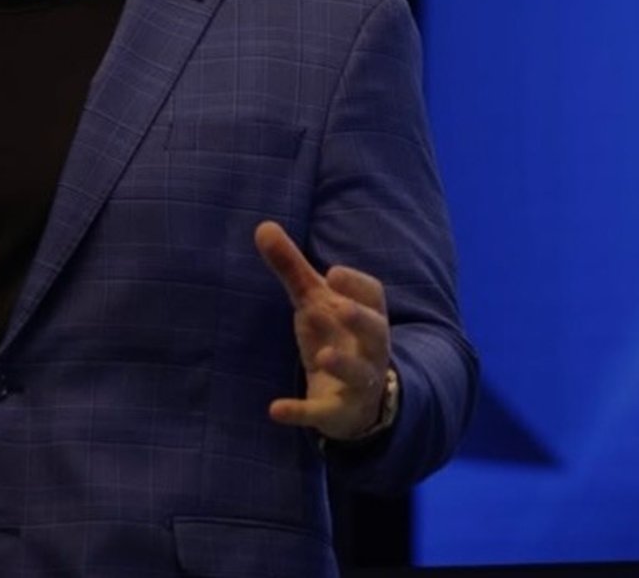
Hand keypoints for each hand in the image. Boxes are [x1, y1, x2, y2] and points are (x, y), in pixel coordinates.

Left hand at [253, 220, 392, 440]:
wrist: (355, 398)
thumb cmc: (335, 334)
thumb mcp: (313, 302)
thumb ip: (291, 267)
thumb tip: (262, 226)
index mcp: (366, 315)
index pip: (373, 296)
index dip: (356, 285)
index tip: (334, 273)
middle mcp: (369, 348)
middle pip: (375, 332)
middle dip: (360, 320)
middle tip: (338, 307)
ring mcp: (358, 382)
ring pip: (359, 373)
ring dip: (343, 364)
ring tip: (322, 355)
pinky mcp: (338, 411)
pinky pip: (324, 412)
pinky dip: (301, 412)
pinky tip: (275, 410)